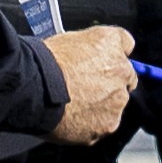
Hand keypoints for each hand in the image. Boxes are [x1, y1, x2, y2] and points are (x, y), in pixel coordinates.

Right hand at [45, 25, 138, 144]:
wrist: (36, 89)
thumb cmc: (45, 63)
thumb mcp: (69, 37)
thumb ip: (90, 44)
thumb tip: (92, 52)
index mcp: (112, 43)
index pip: (125, 46)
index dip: (111, 57)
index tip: (102, 63)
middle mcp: (123, 71)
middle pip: (123, 80)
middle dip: (107, 84)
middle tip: (81, 88)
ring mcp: (117, 101)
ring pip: (114, 105)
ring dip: (100, 106)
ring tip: (72, 104)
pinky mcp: (108, 124)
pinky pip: (103, 125)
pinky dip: (91, 124)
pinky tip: (72, 118)